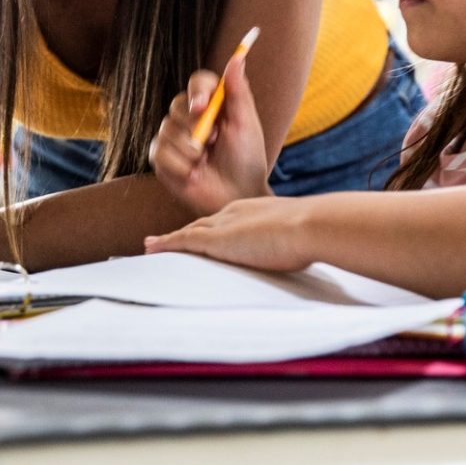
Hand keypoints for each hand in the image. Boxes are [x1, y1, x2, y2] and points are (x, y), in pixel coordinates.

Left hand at [144, 195, 315, 271]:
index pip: (224, 221)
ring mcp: (224, 226)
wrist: (311, 225)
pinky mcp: (217, 240)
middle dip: (184, 233)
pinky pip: (183, 241)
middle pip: (201, 225)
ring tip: (151, 247)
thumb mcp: (299, 237)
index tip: (200, 235)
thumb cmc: (314, 233)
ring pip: (188, 233)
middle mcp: (234, 213)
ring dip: (169, 240)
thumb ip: (294, 244)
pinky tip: (151, 249)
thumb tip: (306, 254)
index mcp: (253, 210)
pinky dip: (166, 244)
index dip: (209, 228)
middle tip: (164, 239)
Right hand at [148, 53, 269, 214]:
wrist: (238, 195)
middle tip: (215, 141)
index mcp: (211, 103)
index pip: (198, 81)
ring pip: (167, 130)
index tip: (202, 106)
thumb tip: (239, 55)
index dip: (197, 90)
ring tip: (206, 161)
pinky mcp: (161, 159)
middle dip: (196, 126)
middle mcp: (188, 117)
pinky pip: (159, 153)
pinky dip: (180, 166)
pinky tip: (193, 173)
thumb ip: (238, 90)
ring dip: (191, 150)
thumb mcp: (246, 123)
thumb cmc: (246, 159)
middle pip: (177, 104)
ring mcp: (172, 138)